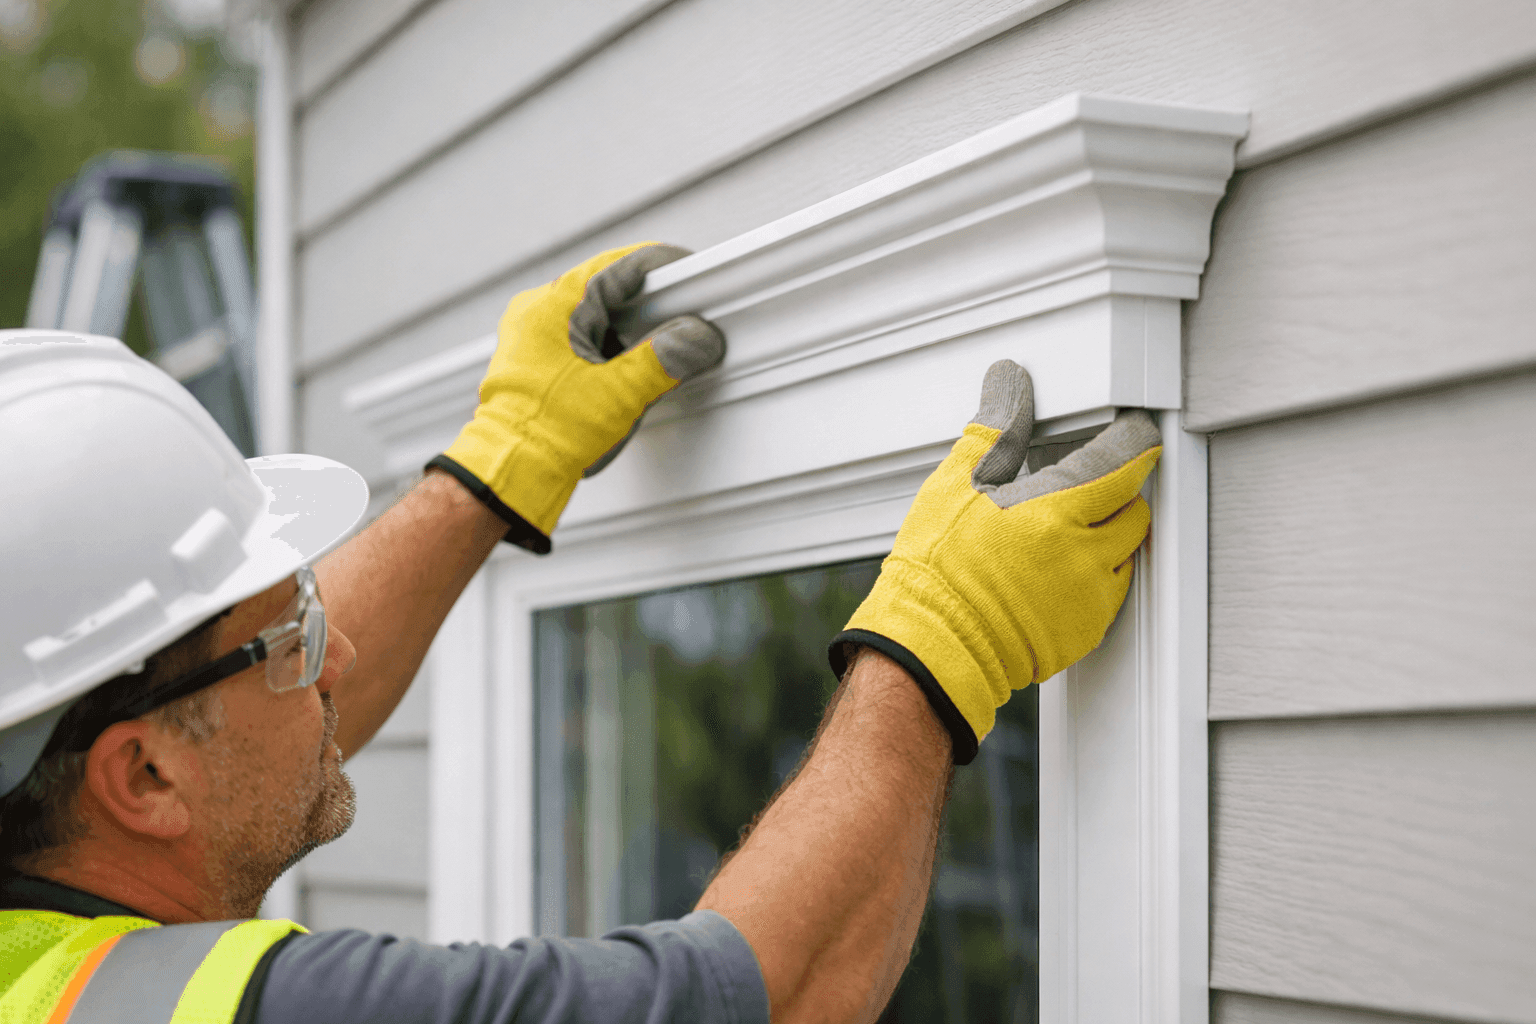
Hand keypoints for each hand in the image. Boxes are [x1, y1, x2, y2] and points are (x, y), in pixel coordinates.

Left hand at [429, 243, 723, 552]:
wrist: (510, 471)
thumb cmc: (548, 431)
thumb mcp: (620, 392)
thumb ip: (665, 358)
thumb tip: (695, 336)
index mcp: (555, 303)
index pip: (621, 266)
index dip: (663, 269)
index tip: (691, 277)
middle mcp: (537, 311)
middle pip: (608, 291)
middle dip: (650, 309)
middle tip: (683, 324)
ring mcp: (531, 335)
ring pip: (595, 316)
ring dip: (630, 333)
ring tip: (654, 358)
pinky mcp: (533, 360)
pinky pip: (579, 339)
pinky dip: (608, 350)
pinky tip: (626, 376)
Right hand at [830, 360, 1160, 761]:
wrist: (932, 642)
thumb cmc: (937, 567)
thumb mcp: (958, 483)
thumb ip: (995, 428)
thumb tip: (1008, 383)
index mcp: (1058, 510)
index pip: (1125, 463)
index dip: (1135, 443)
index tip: (1134, 435)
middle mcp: (1086, 554)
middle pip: (1135, 510)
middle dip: (1120, 494)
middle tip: (1088, 489)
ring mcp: (1090, 597)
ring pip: (1126, 553)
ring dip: (1109, 537)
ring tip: (1065, 535)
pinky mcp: (1086, 632)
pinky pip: (1110, 594)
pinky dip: (1095, 577)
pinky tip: (1056, 573)